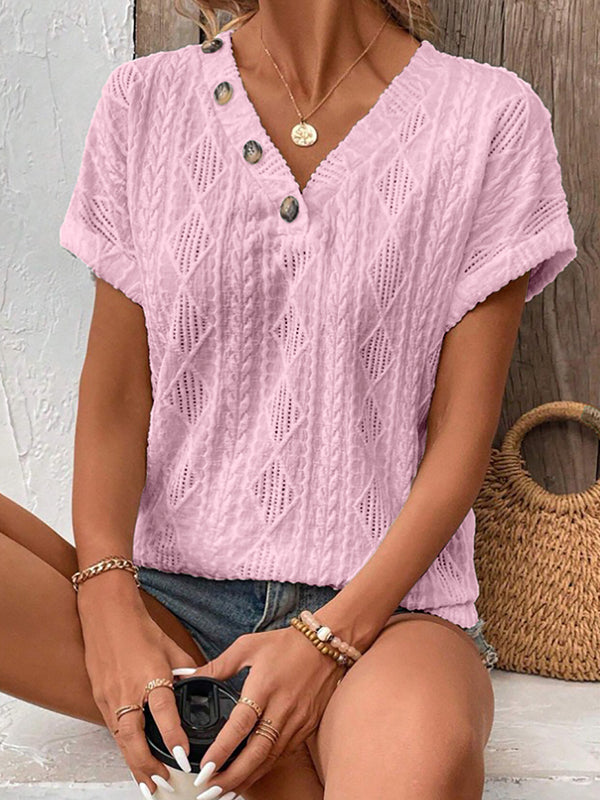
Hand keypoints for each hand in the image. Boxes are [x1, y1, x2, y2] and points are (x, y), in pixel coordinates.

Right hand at [77, 572, 199, 797]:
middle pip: (134, 737)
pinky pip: (113, 729)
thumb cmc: (140, 627)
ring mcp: (110, 696)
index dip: (173, 736)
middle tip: (162, 783)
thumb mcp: (170, 646)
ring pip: (121, 739)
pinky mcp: (100, 698)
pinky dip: (123, 748)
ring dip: (134, 764)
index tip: (184, 756)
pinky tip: (133, 761)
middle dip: (148, 765)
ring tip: (148, 785)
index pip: (163, 712)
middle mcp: (128, 689)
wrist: (107, 613)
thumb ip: (186, 670)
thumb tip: (201, 685)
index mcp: (150, 674)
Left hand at [187, 624, 345, 799]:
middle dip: (232, 776)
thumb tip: (189, 675)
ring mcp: (297, 720)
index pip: (240, 725)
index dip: (222, 749)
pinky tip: (250, 775)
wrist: (325, 645)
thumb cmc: (285, 644)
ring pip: (270, 758)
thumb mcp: (247, 646)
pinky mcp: (306, 726)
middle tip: (209, 790)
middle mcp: (281, 707)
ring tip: (225, 791)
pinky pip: (283, 753)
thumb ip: (218, 665)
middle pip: (256, 752)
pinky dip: (265, 767)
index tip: (205, 768)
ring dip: (247, 778)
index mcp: (263, 686)